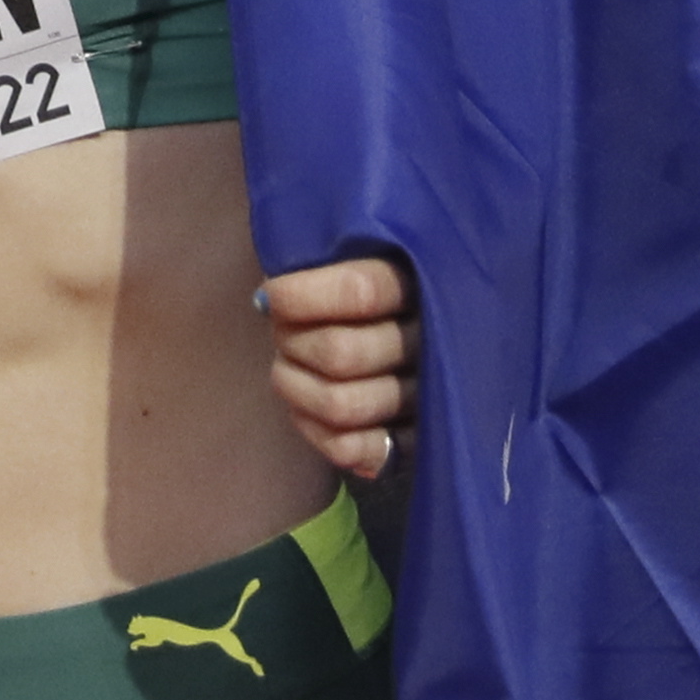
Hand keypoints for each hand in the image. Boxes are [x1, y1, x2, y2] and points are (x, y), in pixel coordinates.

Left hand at [259, 255, 415, 484]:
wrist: (431, 329)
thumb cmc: (372, 279)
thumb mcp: (362, 249)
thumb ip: (326, 256)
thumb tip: (268, 299)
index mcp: (421, 282)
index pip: (358, 291)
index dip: (300, 297)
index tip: (271, 297)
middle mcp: (431, 342)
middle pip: (339, 353)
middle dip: (292, 342)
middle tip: (282, 332)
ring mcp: (426, 398)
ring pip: (340, 405)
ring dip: (295, 386)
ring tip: (287, 368)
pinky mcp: (413, 443)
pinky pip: (351, 450)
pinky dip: (313, 429)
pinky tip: (304, 408)